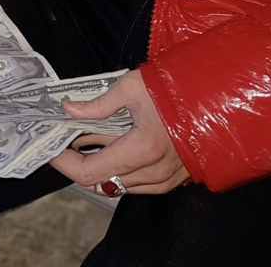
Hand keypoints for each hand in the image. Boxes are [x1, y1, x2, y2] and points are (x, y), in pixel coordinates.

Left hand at [50, 69, 189, 194]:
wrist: (217, 97)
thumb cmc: (179, 88)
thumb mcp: (134, 86)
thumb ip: (99, 102)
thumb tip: (70, 109)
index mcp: (142, 149)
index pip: (89, 172)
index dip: (64, 162)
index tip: (53, 148)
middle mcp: (153, 171)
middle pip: (100, 181)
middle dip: (79, 160)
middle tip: (69, 137)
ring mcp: (164, 179)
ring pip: (117, 184)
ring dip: (100, 164)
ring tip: (91, 136)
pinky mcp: (172, 180)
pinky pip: (136, 183)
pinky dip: (120, 168)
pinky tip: (117, 144)